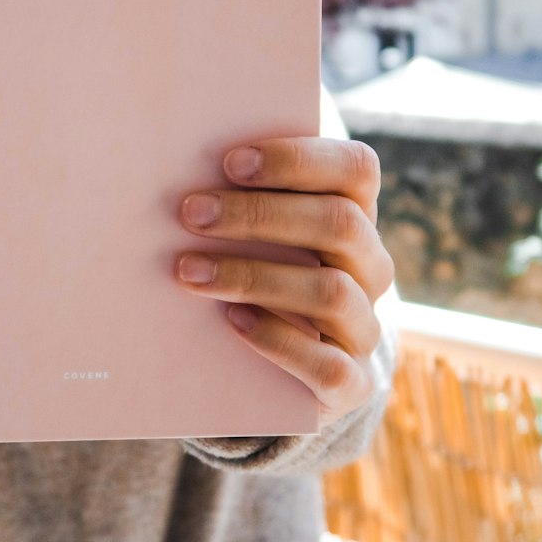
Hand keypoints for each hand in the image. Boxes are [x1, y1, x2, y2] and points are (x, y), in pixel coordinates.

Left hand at [175, 138, 395, 427]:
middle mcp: (370, 266)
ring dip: (254, 276)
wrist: (278, 367)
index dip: (297, 159)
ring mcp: (365, 326)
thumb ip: (237, 196)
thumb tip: (171, 162)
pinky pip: (329, 366)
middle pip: (339, 224)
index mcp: (356, 213)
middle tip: (191, 213)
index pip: (355, 168)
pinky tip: (232, 321)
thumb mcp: (254, 233)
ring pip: (331, 291)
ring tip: (189, 271)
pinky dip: (277, 340)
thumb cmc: (253, 270)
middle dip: (259, 215)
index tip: (230, 162)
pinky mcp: (353, 383)